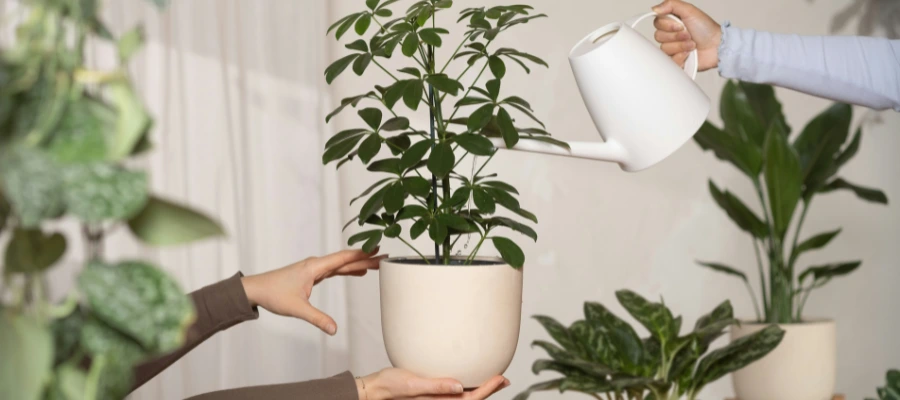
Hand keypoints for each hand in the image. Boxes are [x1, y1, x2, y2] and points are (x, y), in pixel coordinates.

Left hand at [241, 249, 385, 334]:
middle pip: (345, 260)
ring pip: (340, 264)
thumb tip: (334, 329)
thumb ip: (317, 318)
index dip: (361, 254)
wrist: (255, 289)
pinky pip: (334, 270)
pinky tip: (356, 271)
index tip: (377, 249)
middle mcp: (316, 265)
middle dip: (365, 258)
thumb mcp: (297, 308)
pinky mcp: (311, 275)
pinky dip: (346, 270)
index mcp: (314, 267)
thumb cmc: (273, 294)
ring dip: (357, 264)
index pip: (342, 258)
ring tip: (376, 264)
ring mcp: (314, 269)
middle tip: (384, 258)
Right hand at [356, 369, 508, 399]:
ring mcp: (437, 398)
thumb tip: (459, 386)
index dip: (488, 389)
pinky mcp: (432, 392)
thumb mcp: (412, 384)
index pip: (470, 398)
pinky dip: (467, 385)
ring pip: (465, 395)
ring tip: (493, 379)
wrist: (375, 389)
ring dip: (480, 388)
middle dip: (489, 389)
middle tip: (504, 378)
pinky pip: (455, 391)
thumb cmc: (389, 387)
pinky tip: (469, 378)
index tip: (500, 377)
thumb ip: (435, 386)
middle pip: (471, 398)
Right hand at [651, 0, 721, 70]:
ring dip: (681, 46)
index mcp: (672, 22)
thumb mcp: (690, 11)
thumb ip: (671, 5)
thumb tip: (654, 9)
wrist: (717, 46)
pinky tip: (689, 54)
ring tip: (692, 45)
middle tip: (689, 35)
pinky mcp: (675, 60)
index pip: (657, 23)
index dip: (668, 26)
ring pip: (664, 49)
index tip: (680, 25)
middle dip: (676, 36)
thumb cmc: (707, 29)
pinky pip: (669, 61)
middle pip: (659, 37)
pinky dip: (681, 57)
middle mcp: (670, 35)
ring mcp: (673, 48)